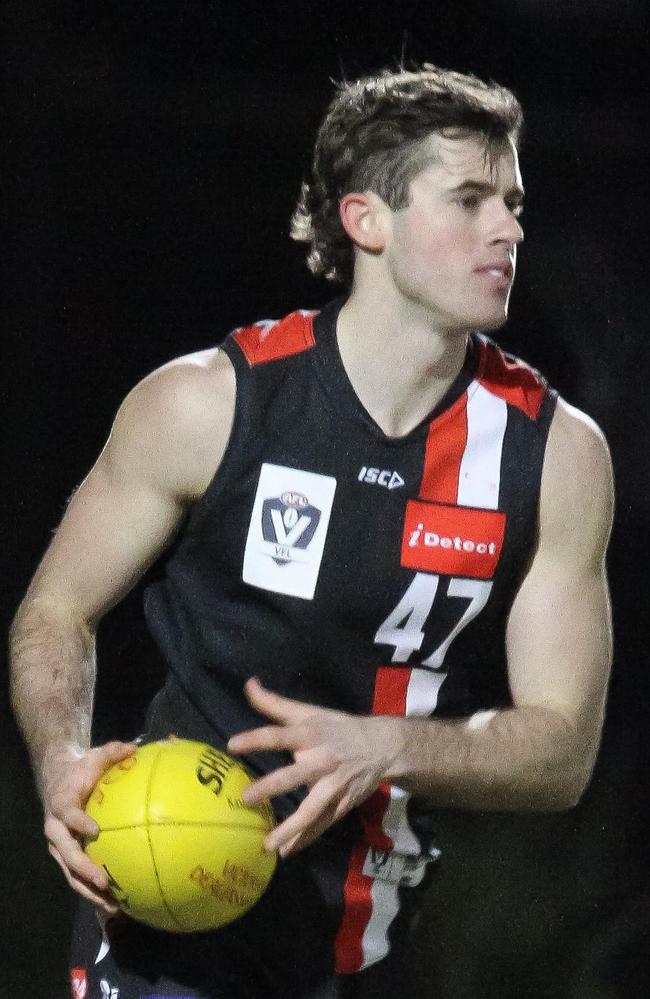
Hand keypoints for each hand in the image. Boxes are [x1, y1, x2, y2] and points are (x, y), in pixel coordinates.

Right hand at [41, 740, 136, 912]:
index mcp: (62, 803)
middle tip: (104, 881)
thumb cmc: (82, 769)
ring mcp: (59, 847)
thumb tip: (135, 748)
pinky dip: (93, 892)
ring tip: (112, 906)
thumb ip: (114, 751)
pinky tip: (116, 904)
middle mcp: (56, 829)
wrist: (59, 781)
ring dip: (89, 890)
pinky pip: (77, 878)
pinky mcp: (66, 857)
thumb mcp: (96, 756)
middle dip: (83, 869)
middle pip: (66, 853)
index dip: (79, 822)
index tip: (95, 830)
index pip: (67, 814)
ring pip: (70, 873)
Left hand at [227, 679, 400, 856]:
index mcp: (310, 735)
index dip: (256, 739)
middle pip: (295, 775)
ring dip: (291, 827)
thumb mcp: (309, 712)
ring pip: (312, 809)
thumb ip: (275, 703)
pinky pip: (322, 824)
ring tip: (268, 844)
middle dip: (272, 787)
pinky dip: (305, 839)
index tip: (232, 745)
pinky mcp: (342, 804)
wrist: (382, 747)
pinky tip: (286, 852)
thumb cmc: (338, 728)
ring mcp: (333, 786)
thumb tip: (248, 684)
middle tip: (247, 798)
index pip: (279, 736)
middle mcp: (321, 760)